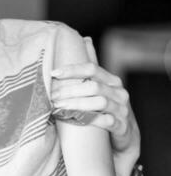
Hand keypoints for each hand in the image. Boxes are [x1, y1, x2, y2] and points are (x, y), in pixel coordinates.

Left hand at [51, 38, 140, 175]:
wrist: (125, 137)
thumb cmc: (108, 110)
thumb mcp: (101, 87)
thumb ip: (92, 67)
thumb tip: (85, 39)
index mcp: (112, 81)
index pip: (92, 69)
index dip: (72, 70)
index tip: (53, 73)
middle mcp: (119, 93)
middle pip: (92, 86)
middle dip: (69, 90)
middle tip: (51, 95)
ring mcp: (122, 110)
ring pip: (98, 103)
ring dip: (75, 104)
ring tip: (57, 107)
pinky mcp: (121, 126)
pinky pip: (105, 121)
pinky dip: (88, 120)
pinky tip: (74, 120)